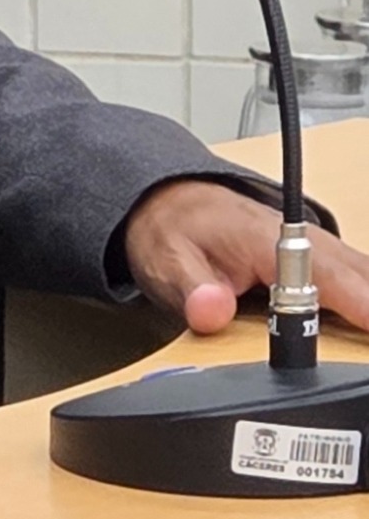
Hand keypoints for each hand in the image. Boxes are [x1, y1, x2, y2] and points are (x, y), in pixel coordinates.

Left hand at [123, 179, 368, 337]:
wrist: (169, 202)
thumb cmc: (174, 230)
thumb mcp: (169, 263)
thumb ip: (193, 291)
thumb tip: (212, 312)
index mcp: (267, 240)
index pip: (323, 273)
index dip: (357, 301)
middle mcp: (300, 239)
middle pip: (356, 273)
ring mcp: (312, 247)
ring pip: (360, 272)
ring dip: (368, 297)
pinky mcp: (315, 258)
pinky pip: (353, 275)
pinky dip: (365, 292)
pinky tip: (366, 316)